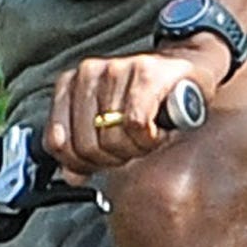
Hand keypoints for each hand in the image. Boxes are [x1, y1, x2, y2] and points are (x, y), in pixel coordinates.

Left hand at [46, 40, 226, 180]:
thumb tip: (72, 176)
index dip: (79, 163)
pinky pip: (137, 125)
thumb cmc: (150, 97)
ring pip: (112, 138)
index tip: (99, 164)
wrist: (190, 70)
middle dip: (113, 158)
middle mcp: (89, 73)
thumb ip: (84, 146)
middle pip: (87, 145)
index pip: (56, 141)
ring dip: (136, 149)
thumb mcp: (110, 122)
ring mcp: (116, 70)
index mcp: (72, 84)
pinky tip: (159, 131)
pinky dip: (150, 138)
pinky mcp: (145, 74)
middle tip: (133, 149)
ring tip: (148, 137)